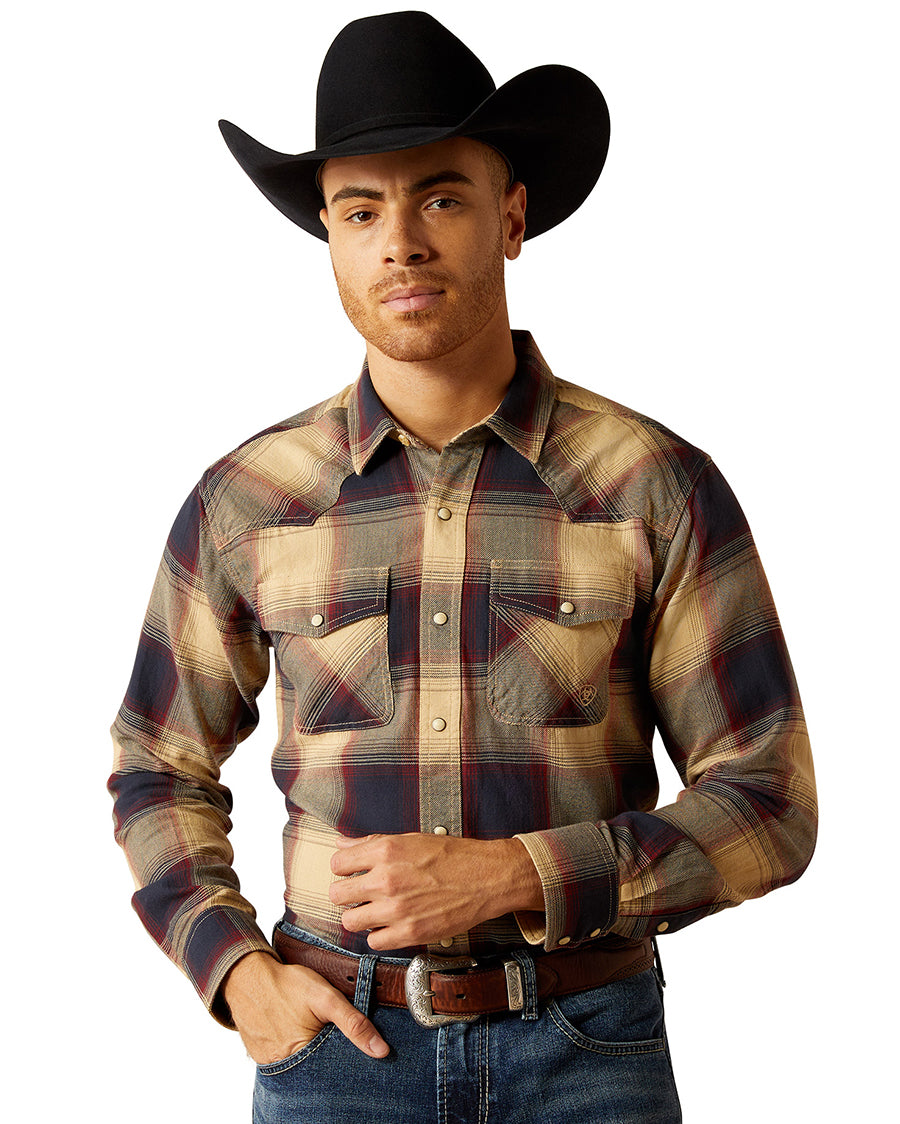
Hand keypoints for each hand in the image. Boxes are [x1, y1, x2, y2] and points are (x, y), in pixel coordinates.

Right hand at [223, 951, 388, 1063]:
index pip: (334, 1071)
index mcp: (302, 1055)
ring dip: (311, 1054)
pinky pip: (284, 1061)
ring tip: (311, 1030)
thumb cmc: (287, 984)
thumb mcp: (326, 998)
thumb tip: (381, 1050)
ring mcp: (270, 1064)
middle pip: (318, 1071)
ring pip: (301, 1066)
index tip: (353, 1048)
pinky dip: (294, 1050)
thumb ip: (354, 1024)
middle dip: (328, 1057)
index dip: (347, 1060)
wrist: (247, 976)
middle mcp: (284, 1067)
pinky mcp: (261, 1057)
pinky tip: (296, 1032)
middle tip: (326, 1032)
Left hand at [329, 833, 542, 950]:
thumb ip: (372, 843)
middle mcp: (386, 880)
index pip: (337, 863)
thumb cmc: (453, 856)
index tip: (351, 872)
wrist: (487, 877)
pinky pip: (373, 942)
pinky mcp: (409, 934)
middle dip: (346, 893)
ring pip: (350, 921)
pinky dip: (379, 935)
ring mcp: (396, 909)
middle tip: (360, 893)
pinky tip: (390, 924)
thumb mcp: (410, 839)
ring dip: (359, 916)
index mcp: (385, 851)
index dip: (344, 868)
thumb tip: (343, 844)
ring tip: (374, 911)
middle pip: (337, 895)